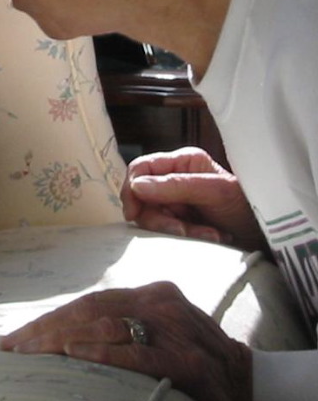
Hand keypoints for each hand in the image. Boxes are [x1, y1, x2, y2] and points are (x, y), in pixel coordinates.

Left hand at [0, 282, 253, 400]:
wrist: (254, 389)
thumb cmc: (198, 363)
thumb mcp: (162, 331)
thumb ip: (125, 326)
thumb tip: (68, 337)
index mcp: (151, 293)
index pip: (89, 301)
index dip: (50, 318)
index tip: (17, 337)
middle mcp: (159, 302)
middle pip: (88, 310)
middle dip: (44, 329)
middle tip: (9, 348)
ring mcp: (173, 328)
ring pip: (104, 326)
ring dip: (59, 340)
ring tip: (27, 354)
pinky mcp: (184, 359)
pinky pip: (135, 352)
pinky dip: (100, 352)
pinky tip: (72, 354)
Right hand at [121, 147, 265, 251]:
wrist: (268, 235)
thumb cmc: (246, 206)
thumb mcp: (214, 192)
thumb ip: (176, 186)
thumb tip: (136, 186)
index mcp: (181, 162)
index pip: (141, 168)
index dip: (131, 189)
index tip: (134, 214)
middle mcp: (174, 179)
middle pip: (142, 197)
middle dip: (160, 217)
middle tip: (182, 231)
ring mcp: (176, 202)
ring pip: (153, 217)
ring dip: (176, 230)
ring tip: (206, 236)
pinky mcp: (180, 222)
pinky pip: (166, 231)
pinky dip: (184, 238)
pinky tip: (208, 238)